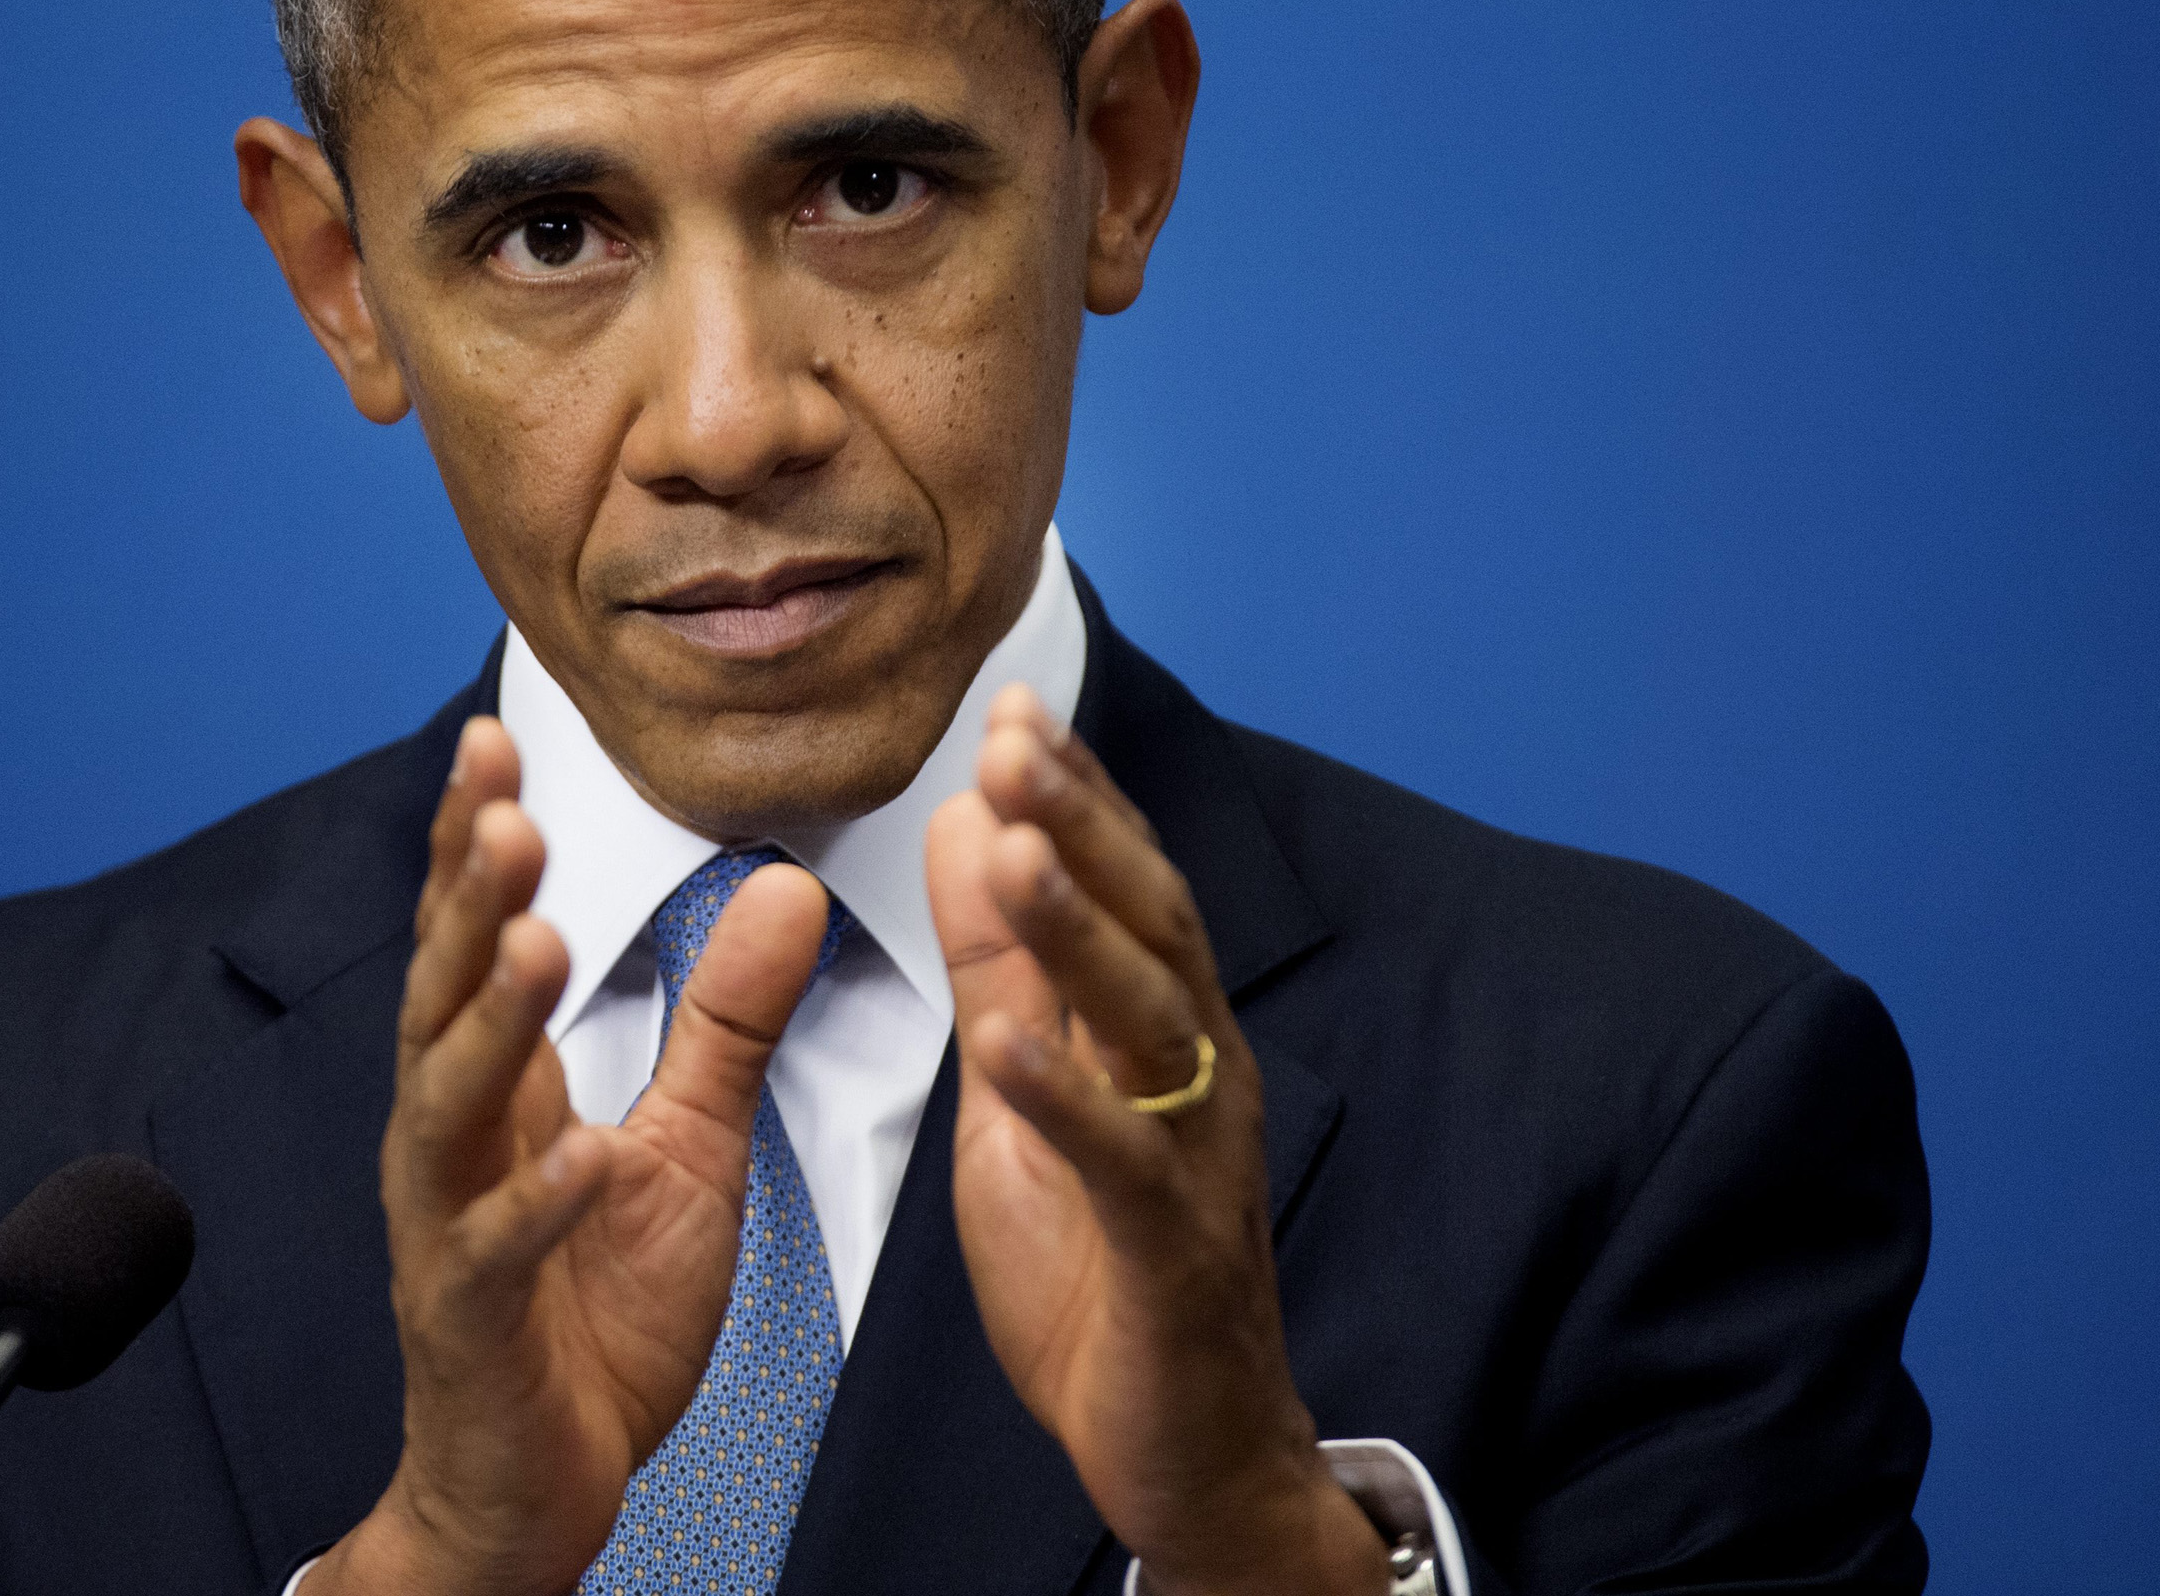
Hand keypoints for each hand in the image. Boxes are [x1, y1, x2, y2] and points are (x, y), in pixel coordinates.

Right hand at [309, 718, 831, 1595]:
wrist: (535, 1486)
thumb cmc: (593, 1315)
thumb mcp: (687, 1146)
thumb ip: (726, 1021)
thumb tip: (786, 886)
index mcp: (500, 1091)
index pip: (477, 940)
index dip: (478, 844)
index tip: (496, 738)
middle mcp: (454, 1142)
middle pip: (445, 996)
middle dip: (469, 898)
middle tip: (501, 803)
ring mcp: (452, 1229)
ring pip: (451, 1106)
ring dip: (489, 1018)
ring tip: (534, 935)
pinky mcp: (476, 1319)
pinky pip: (502, 1252)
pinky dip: (542, 1201)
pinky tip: (584, 1152)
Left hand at [925, 687, 1390, 1595]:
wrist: (1189, 1450)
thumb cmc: (1103, 1270)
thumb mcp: (1024, 1096)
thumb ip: (998, 967)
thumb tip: (963, 829)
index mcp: (1161, 1031)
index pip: (1122, 885)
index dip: (1071, 796)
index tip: (1007, 709)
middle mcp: (1197, 1074)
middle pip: (1147, 925)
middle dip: (1080, 827)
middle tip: (1010, 740)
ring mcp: (1194, 1159)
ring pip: (1146, 1023)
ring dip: (1080, 931)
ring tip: (1013, 852)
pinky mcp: (1171, 1252)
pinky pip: (1122, 1164)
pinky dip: (1069, 1099)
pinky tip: (1014, 1044)